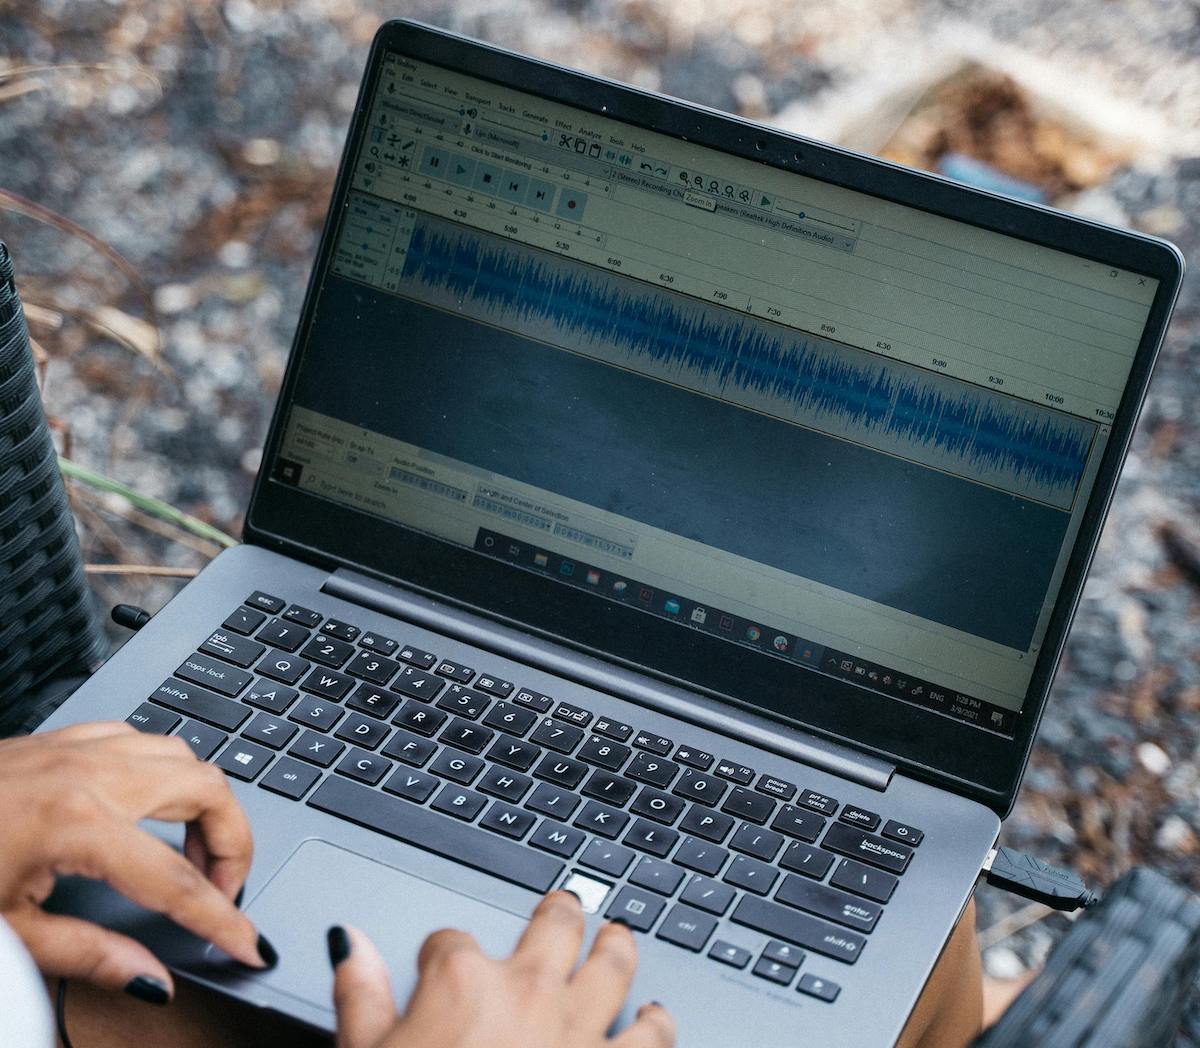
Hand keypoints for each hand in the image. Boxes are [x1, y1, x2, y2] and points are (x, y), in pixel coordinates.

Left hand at [0, 721, 269, 1001]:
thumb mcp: (6, 932)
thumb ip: (91, 957)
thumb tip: (153, 977)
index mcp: (78, 825)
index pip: (177, 881)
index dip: (223, 919)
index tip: (249, 945)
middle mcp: (90, 774)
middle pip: (209, 790)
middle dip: (232, 845)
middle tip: (220, 893)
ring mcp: (77, 747)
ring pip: (184, 753)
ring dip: (203, 803)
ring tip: (188, 854)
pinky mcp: (62, 739)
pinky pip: (140, 739)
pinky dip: (164, 772)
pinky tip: (146, 807)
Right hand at [330, 890, 674, 1047]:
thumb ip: (361, 996)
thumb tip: (350, 944)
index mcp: (462, 981)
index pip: (450, 941)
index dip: (443, 952)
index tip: (442, 963)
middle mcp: (527, 990)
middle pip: (553, 925)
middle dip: (558, 912)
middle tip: (564, 906)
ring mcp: (577, 1028)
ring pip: (611, 964)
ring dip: (615, 948)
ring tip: (617, 936)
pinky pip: (652, 1035)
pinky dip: (655, 1022)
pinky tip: (655, 1016)